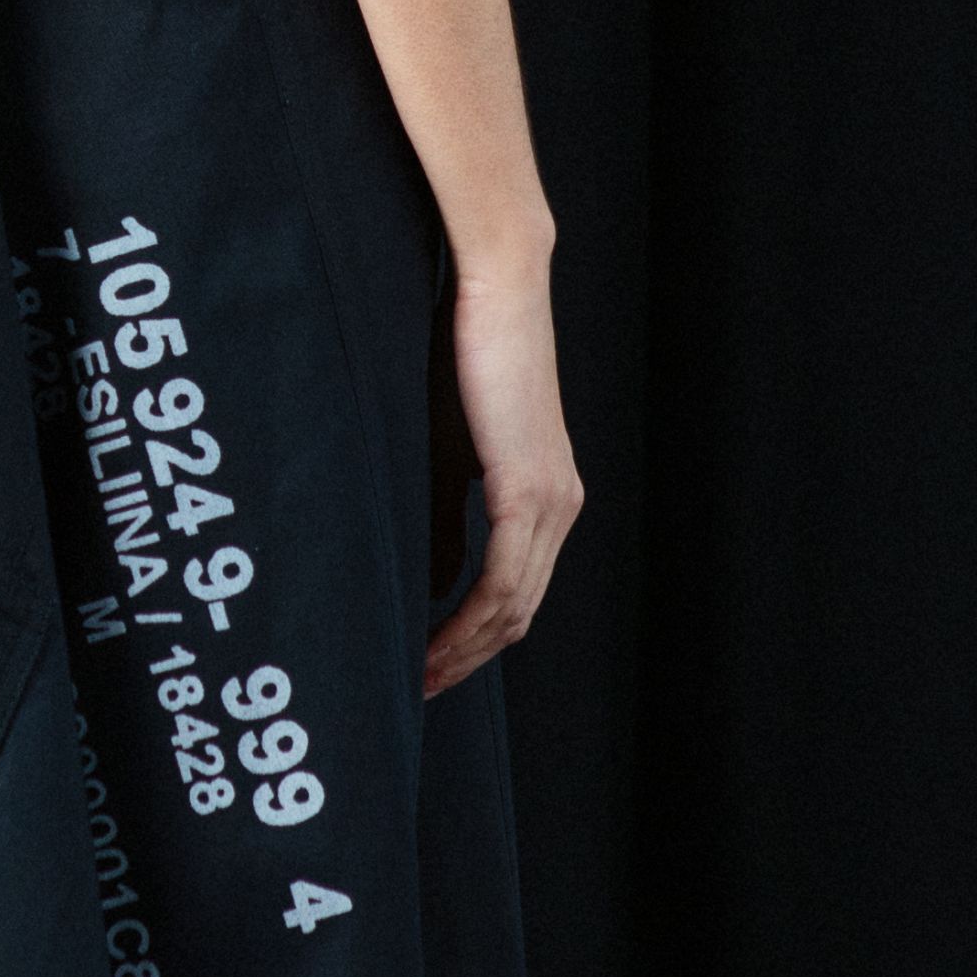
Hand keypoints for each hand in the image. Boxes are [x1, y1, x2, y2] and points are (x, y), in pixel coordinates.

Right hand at [425, 255, 581, 696]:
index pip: (516, 593)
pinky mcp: (529, 489)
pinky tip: (432, 644)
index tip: (427, 668)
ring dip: (464, 652)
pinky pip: (503, 582)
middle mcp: (559, 506)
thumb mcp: (443, 450)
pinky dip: (467, 622)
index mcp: (545, 495)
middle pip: (520, 613)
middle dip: (467, 659)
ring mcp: (550, 501)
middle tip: (417, 690)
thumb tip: (436, 586)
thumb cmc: (460, 351)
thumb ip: (443, 519)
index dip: (472, 640)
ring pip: (514, 607)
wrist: (493, 286)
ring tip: (417, 678)